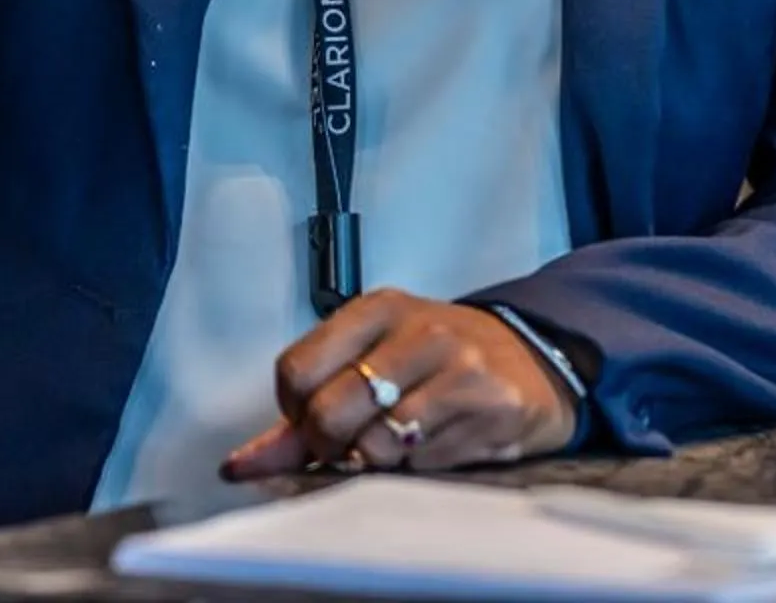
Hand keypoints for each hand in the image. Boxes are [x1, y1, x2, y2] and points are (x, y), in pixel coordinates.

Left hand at [223, 293, 578, 481]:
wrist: (534, 360)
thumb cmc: (437, 361)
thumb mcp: (372, 359)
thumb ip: (304, 411)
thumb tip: (241, 464)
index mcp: (376, 309)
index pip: (295, 369)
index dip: (293, 414)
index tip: (311, 421)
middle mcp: (417, 331)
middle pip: (329, 413)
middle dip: (329, 446)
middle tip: (350, 445)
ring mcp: (458, 368)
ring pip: (375, 445)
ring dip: (376, 460)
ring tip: (399, 440)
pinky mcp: (491, 407)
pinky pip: (424, 462)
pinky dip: (417, 466)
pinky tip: (436, 443)